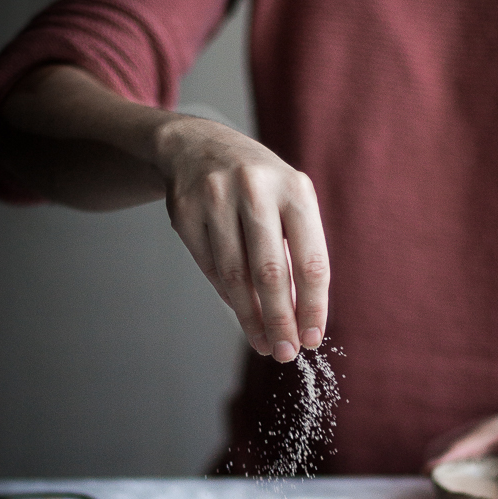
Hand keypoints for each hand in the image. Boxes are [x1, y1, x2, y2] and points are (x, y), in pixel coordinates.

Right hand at [154, 118, 329, 361]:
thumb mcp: (288, 204)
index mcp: (295, 189)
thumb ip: (297, 253)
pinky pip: (209, 267)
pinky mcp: (184, 210)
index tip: (312, 339)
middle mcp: (255, 188)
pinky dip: (228, 296)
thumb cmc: (259, 188)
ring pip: (235, 275)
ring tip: (263, 343)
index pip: (311, 260)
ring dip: (251, 318)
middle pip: (270, 273)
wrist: (198, 146)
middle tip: (285, 353)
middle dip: (280, 320)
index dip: (313, 306)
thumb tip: (301, 318)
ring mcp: (215, 197)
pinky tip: (242, 313)